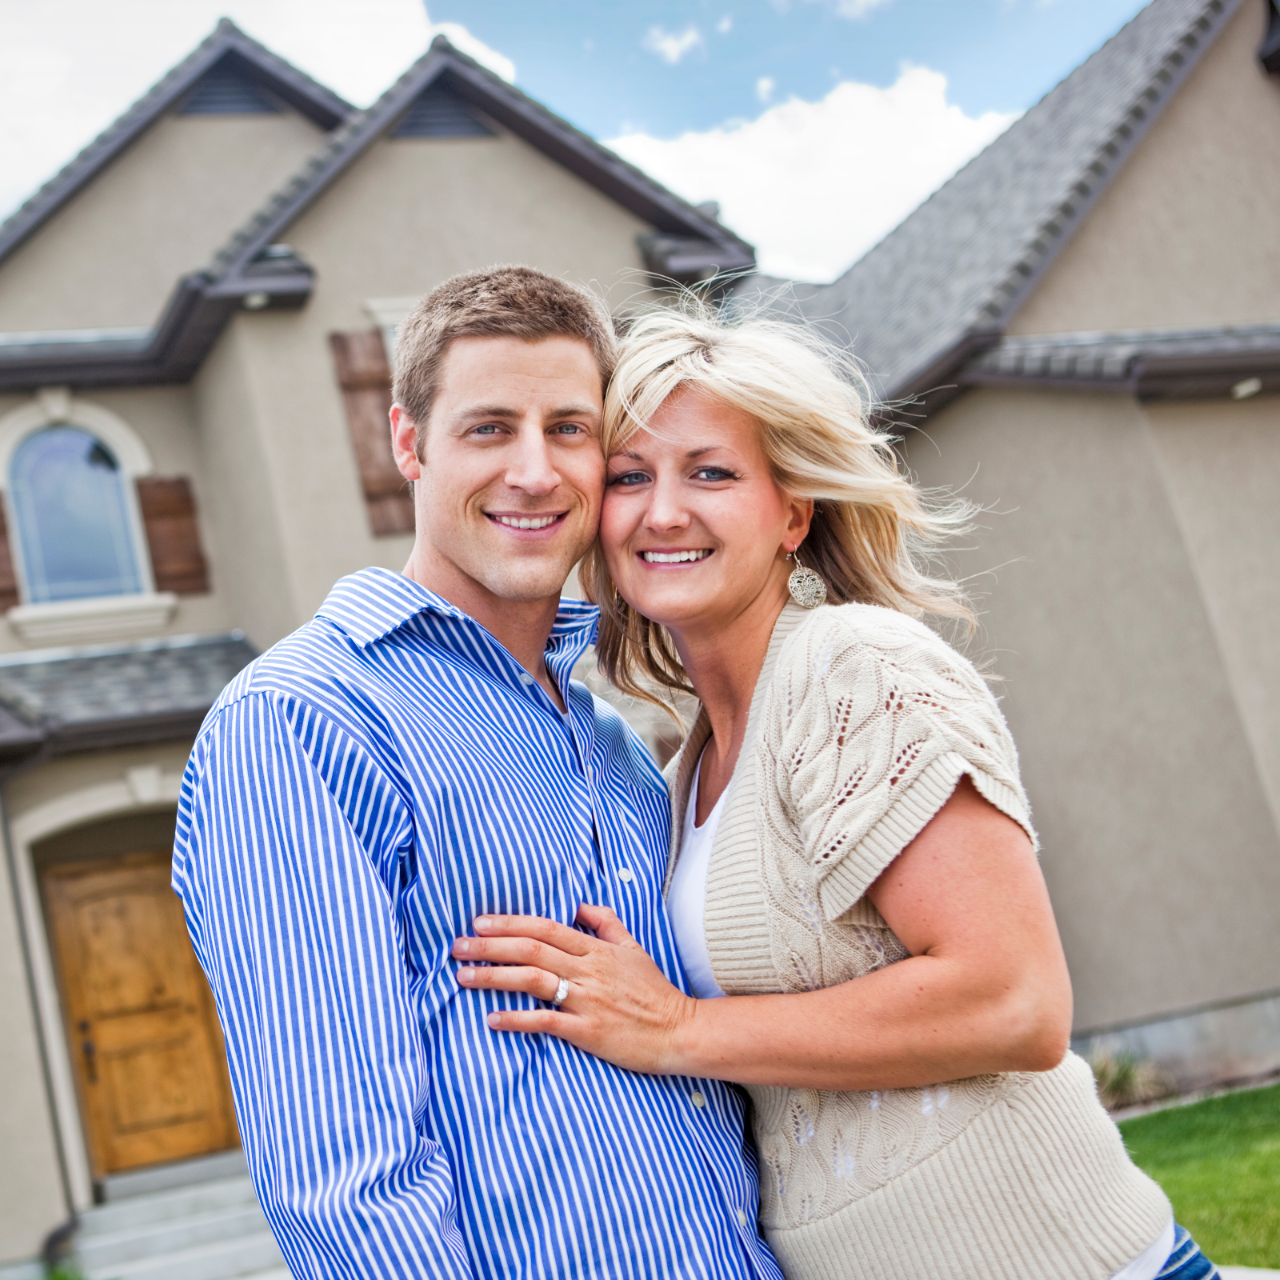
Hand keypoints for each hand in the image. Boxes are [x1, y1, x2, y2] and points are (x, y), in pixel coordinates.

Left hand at [452, 904, 697, 1074]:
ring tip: (463, 977)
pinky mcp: (589, 1031)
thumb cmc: (654, 990)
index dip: (510, 923)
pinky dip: (517, 1019)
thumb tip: (578, 905)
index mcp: (596, 949)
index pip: (545, 928)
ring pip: (533, 980)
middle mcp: (588, 970)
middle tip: (458, 946)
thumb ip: (605, 923)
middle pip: (531, 950)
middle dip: (490, 946)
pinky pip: (547, 1022)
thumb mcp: (633, 947)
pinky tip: (493, 1019)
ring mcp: (588, 1000)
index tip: (480, 922)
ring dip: (494, 977)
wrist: (678, 1031)